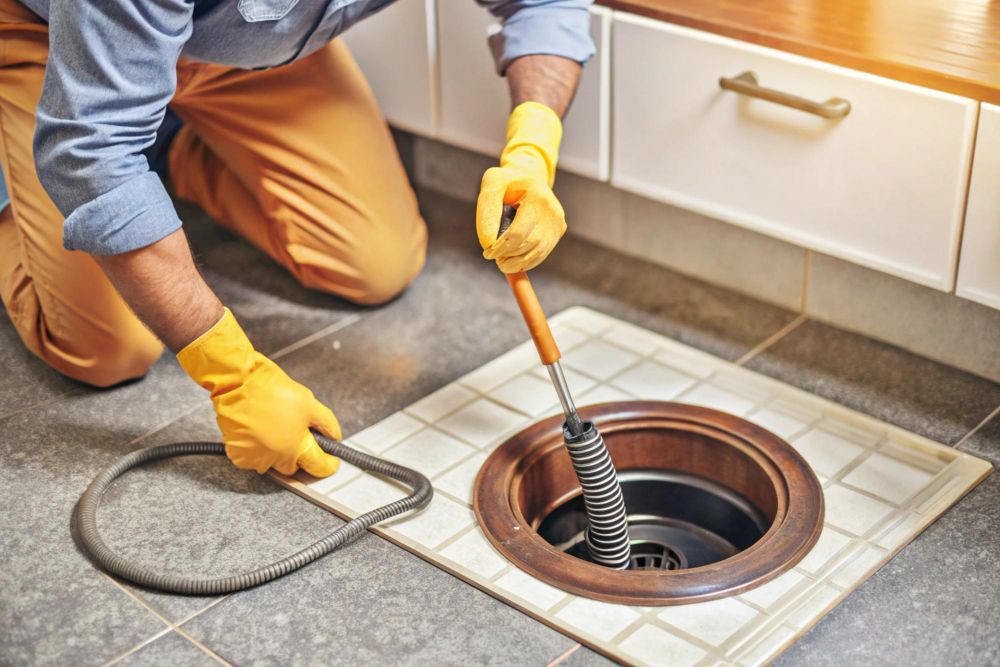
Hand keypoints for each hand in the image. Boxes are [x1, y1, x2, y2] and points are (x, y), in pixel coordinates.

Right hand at [177, 308, 341, 476]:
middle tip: (298, 433)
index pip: (319, 467)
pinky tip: (259, 428)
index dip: (328, 463)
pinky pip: (253, 457)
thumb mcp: (309, 403)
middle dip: (299, 455)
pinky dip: (258, 447)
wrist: (237, 382)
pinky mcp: (238, 455)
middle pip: (294, 467)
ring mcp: (255, 459)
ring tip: (275, 425)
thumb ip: (326, 423)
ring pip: (273, 462)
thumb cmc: (269, 390)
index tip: (331, 461)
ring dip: (277, 450)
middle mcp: (276, 459)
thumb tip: (335, 437)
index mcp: (297, 449)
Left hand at [476, 102, 566, 272]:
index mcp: (538, 198)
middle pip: (528, 246)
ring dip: (517, 262)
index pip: (517, 234)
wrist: (531, 172)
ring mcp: (559, 222)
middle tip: (492, 258)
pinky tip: (515, 258)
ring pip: (537, 254)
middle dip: (507, 257)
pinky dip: (528, 260)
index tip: (487, 252)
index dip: (500, 248)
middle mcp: (553, 211)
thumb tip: (487, 242)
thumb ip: (484, 211)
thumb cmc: (507, 178)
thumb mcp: (490, 184)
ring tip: (501, 259)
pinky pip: (543, 253)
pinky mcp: (559, 230)